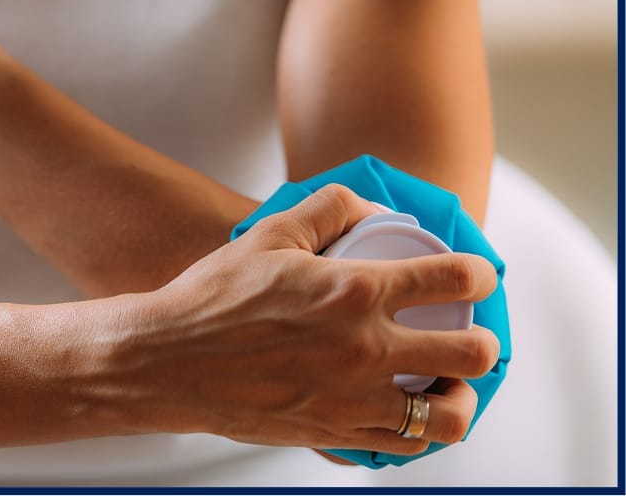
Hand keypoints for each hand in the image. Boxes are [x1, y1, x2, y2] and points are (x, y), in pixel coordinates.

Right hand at [102, 184, 498, 454]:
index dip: (480, 275)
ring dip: (461, 398)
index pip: (453, 280)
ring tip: (448, 386)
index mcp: (353, 293)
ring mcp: (350, 399)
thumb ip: (331, 207)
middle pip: (471, 356)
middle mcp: (363, 350)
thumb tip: (378, 211)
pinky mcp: (332, 434)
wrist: (165, 363)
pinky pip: (400, 445)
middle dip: (485, 344)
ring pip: (448, 418)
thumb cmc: (212, 298)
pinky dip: (417, 431)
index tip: (476, 278)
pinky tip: (404, 411)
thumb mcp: (270, 232)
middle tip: (473, 338)